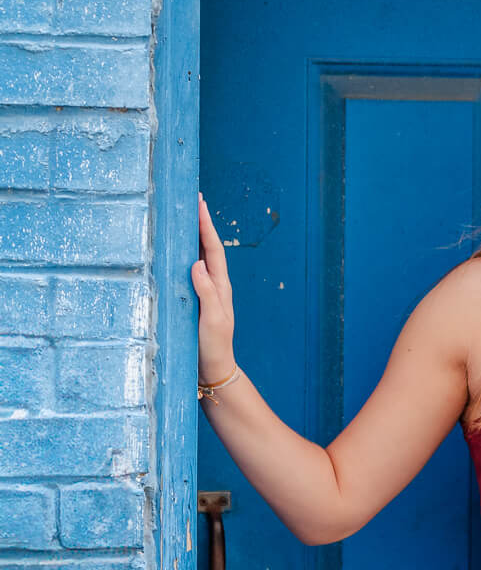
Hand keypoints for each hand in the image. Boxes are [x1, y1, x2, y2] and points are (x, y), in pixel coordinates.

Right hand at [192, 193, 235, 384]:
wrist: (213, 368)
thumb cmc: (214, 345)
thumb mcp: (212, 319)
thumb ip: (206, 292)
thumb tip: (197, 263)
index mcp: (220, 286)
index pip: (213, 250)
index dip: (206, 226)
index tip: (200, 204)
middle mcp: (213, 285)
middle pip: (206, 248)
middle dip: (199, 224)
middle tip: (191, 201)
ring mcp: (203, 292)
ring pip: (196, 258)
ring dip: (190, 238)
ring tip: (182, 217)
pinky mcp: (192, 301)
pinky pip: (186, 273)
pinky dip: (180, 257)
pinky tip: (172, 252)